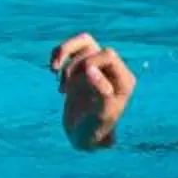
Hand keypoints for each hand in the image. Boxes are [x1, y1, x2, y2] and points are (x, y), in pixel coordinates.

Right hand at [51, 34, 136, 150]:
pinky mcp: (83, 65)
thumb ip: (101, 93)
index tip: (81, 86)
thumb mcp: (100, 117)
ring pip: (83, 42)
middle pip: (92, 49)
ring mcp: (98, 66)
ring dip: (66, 58)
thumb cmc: (94, 129)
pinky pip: (71, 46)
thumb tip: (91, 69)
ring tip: (56, 74)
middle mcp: (113, 70)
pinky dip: (59, 54)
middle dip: (75, 66)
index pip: (108, 55)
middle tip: (67, 88)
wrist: (81, 135)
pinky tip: (53, 70)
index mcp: (125, 80)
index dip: (90, 65)